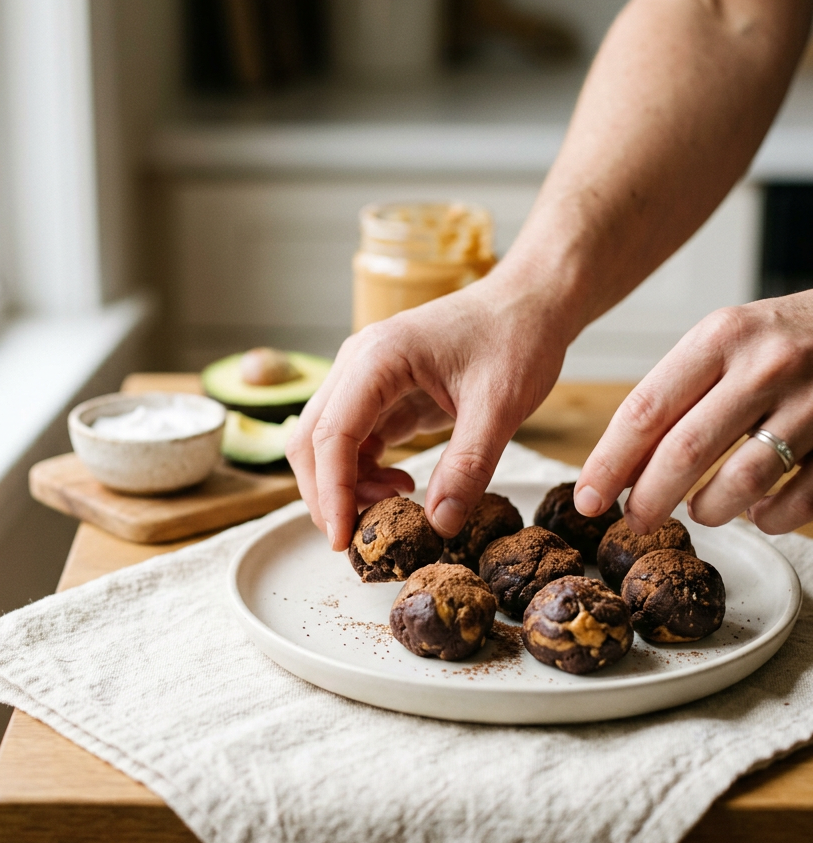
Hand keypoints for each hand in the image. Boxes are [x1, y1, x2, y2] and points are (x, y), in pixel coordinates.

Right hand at [286, 272, 569, 549]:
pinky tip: (402, 485)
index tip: (343, 539)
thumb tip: (439, 525)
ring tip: (394, 508)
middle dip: (328, 495)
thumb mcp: (500, 406)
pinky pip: (354, 441)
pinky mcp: (379, 392)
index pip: (330, 435)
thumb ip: (468, 466)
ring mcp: (363, 377)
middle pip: (312, 441)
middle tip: (361, 539)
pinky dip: (365, 473)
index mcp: (378, 358)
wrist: (529, 303)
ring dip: (346, 486)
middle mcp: (357, 364)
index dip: (331, 493)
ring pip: (326, 444)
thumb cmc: (517, 339)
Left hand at [575, 292, 812, 534]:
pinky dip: (768, 517)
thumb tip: (619, 470)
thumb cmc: (780, 339)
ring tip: (698, 510)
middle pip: (684, 451)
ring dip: (708, 510)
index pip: (645, 411)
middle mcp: (765, 367)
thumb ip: (674, 397)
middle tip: (634, 521)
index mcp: (720, 338)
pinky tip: (756, 509)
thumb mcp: (722, 344)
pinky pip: (796, 501)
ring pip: (741, 484)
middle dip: (648, 498)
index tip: (587, 498)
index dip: (608, 463)